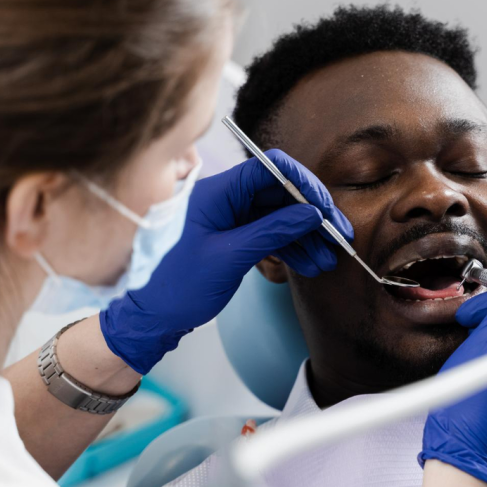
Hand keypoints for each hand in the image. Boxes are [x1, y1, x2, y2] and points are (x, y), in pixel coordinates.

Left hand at [101, 149, 352, 373]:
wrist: (148, 317)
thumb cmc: (175, 286)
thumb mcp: (229, 258)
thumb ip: (271, 232)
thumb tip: (310, 214)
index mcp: (216, 191)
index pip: (268, 168)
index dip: (302, 183)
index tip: (325, 207)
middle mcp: (223, 199)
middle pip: (278, 194)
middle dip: (311, 215)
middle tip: (338, 236)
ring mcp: (228, 218)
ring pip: (278, 217)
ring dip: (305, 237)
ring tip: (327, 259)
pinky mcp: (232, 238)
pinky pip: (269, 234)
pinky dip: (290, 248)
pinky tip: (310, 262)